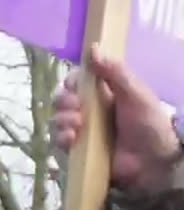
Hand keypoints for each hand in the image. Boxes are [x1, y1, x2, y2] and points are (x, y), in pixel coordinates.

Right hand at [50, 44, 180, 195]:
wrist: (152, 162)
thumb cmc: (148, 124)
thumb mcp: (136, 93)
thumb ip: (115, 71)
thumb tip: (93, 48)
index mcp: (103, 93)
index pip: (77, 80)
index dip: (72, 81)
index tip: (75, 84)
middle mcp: (89, 110)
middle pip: (61, 98)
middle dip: (64, 100)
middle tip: (76, 107)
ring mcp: (81, 131)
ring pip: (57, 119)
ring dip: (63, 120)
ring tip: (77, 126)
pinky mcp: (76, 151)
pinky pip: (57, 142)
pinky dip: (61, 138)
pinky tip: (72, 139)